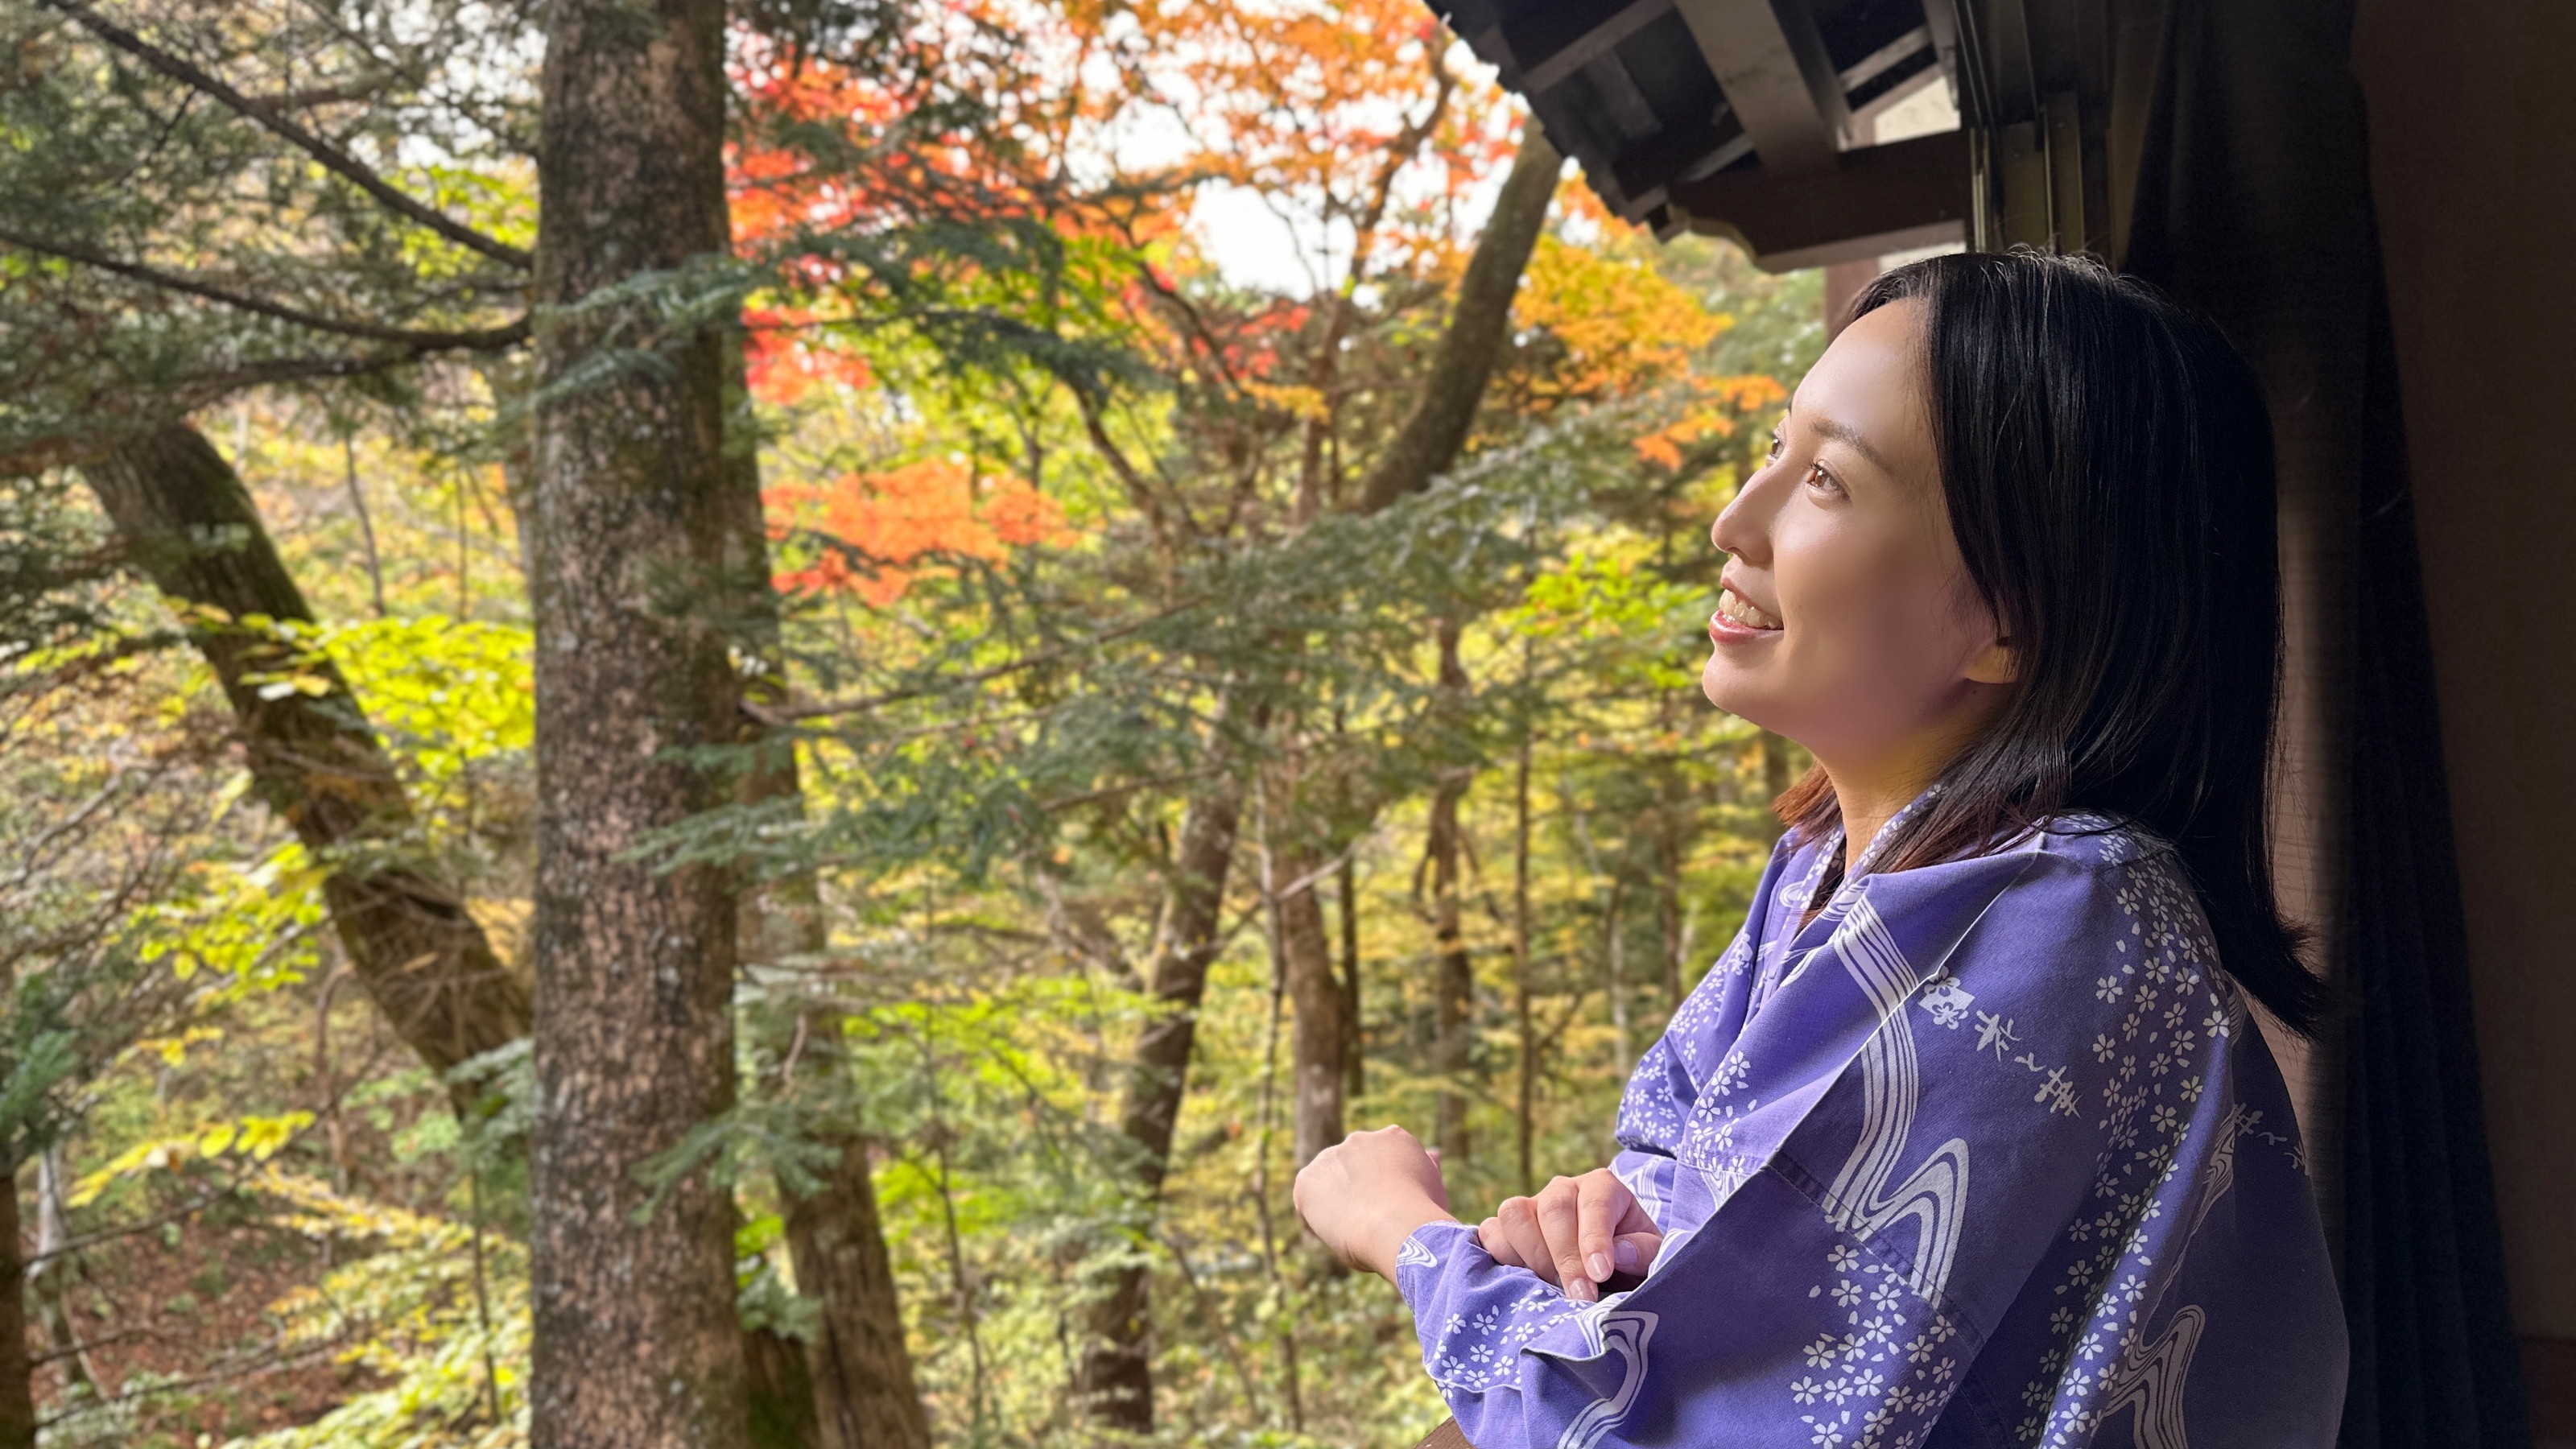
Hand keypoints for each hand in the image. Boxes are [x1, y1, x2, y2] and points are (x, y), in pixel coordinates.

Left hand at [1293, 1125, 1455, 1277]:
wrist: (1395, 1225)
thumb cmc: (1422, 1214)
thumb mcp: (1432, 1186)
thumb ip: (1427, 1168)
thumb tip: (1434, 1153)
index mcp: (1395, 1138)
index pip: (1384, 1160)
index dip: (1385, 1188)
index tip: (1390, 1210)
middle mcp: (1361, 1140)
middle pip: (1355, 1167)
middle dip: (1359, 1191)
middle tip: (1371, 1222)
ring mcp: (1332, 1156)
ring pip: (1330, 1183)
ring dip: (1337, 1202)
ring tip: (1353, 1231)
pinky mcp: (1307, 1179)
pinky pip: (1307, 1201)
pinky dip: (1316, 1219)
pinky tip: (1335, 1235)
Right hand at [1477, 1169, 1662, 1303]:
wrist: (1610, 1273)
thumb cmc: (1634, 1262)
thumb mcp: (1653, 1257)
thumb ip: (1644, 1252)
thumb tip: (1618, 1254)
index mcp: (1602, 1188)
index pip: (1595, 1203)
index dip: (1594, 1238)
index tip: (1600, 1274)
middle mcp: (1563, 1190)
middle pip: (1552, 1208)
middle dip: (1565, 1256)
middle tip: (1580, 1297)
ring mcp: (1530, 1207)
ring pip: (1514, 1215)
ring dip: (1531, 1256)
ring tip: (1553, 1289)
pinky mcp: (1505, 1230)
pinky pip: (1490, 1234)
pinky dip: (1501, 1258)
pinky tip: (1523, 1283)